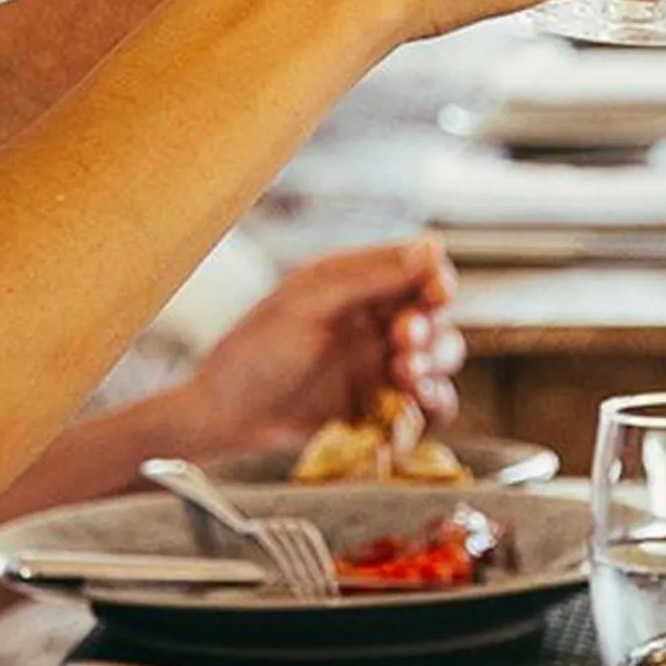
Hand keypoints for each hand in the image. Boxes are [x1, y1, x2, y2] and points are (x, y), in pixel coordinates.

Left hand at [161, 238, 460, 452]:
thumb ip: (370, 277)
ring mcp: (380, 366)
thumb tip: (431, 247)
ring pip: (440, 358)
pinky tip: (418, 401)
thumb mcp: (306, 304)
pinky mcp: (383, 408)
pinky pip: (430, 404)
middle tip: (405, 340)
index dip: (436, 280)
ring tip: (406, 374)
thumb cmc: (253, 353)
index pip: (418, 271)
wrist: (225, 418)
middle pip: (436, 316)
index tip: (438, 291)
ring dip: (435, 363)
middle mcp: (374, 323)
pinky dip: (435, 402)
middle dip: (429, 328)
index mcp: (357, 286)